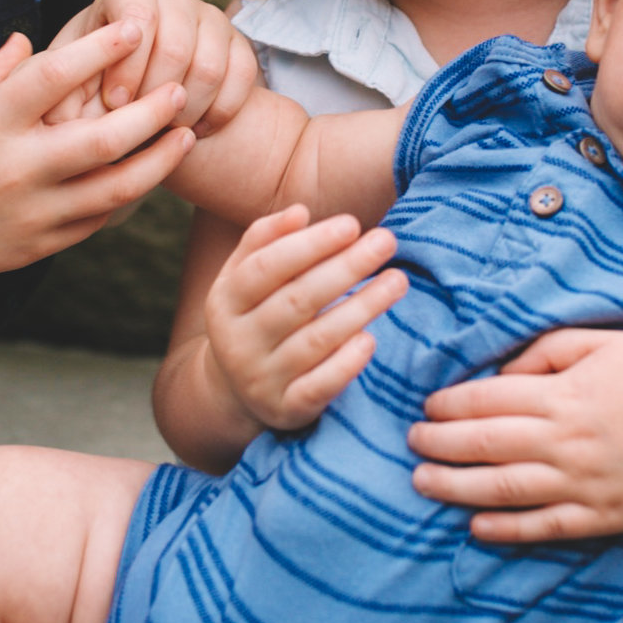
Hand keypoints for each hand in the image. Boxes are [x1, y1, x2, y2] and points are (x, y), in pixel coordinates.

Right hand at [0, 23, 195, 300]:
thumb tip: (30, 36)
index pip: (53, 77)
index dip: (100, 48)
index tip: (134, 26)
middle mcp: (12, 170)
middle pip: (102, 139)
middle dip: (150, 111)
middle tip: (180, 87)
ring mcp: (30, 214)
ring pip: (115, 189)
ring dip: (158, 160)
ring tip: (186, 133)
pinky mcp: (40, 247)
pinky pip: (98, 220)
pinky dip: (129, 196)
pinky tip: (150, 173)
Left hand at [48, 0, 257, 133]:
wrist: (141, 84)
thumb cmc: (97, 78)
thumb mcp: (72, 79)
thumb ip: (62, 92)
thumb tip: (59, 117)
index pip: (139, 18)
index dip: (127, 67)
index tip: (114, 103)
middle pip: (176, 47)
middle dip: (155, 95)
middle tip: (138, 127)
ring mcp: (212, 18)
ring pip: (210, 67)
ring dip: (186, 110)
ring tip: (163, 132)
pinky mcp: (239, 44)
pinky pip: (242, 79)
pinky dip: (218, 113)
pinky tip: (194, 131)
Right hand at [203, 206, 405, 430]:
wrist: (236, 392)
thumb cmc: (255, 315)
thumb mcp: (245, 277)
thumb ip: (266, 239)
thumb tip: (300, 212)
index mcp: (225, 301)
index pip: (266, 267)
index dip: (310, 244)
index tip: (352, 224)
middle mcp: (237, 342)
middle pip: (297, 300)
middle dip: (346, 267)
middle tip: (387, 242)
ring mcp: (261, 379)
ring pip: (316, 341)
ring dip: (361, 308)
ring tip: (397, 280)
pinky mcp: (287, 410)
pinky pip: (320, 387)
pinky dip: (347, 363)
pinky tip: (371, 339)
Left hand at [407, 329, 622, 542]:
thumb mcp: (599, 342)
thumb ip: (542, 353)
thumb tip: (498, 376)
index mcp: (564, 394)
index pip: (487, 400)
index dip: (449, 405)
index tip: (427, 408)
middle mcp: (568, 441)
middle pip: (484, 445)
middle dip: (438, 445)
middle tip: (412, 444)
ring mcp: (584, 484)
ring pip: (503, 490)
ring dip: (455, 487)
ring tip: (423, 482)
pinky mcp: (603, 516)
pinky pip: (543, 527)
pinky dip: (505, 528)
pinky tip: (475, 524)